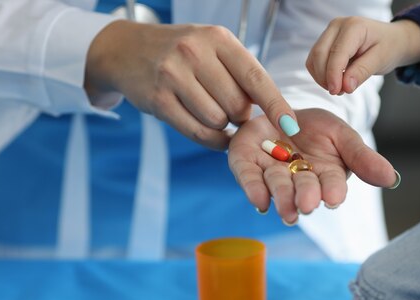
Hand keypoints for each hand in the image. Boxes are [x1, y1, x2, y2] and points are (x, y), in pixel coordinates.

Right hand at [85, 20, 298, 149]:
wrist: (127, 51)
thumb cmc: (184, 54)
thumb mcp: (213, 49)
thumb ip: (242, 74)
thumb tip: (274, 113)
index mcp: (217, 38)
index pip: (255, 77)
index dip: (276, 106)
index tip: (292, 126)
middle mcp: (195, 52)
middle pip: (237, 105)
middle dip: (241, 115)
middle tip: (231, 109)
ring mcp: (173, 75)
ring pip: (218, 121)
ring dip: (222, 125)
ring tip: (212, 112)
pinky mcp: (158, 100)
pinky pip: (198, 133)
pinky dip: (212, 140)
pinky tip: (213, 133)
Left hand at [228, 108, 397, 223]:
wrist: (281, 107)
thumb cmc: (317, 128)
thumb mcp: (343, 136)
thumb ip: (362, 158)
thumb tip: (392, 179)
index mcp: (323, 175)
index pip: (330, 185)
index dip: (332, 190)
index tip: (335, 198)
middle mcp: (296, 178)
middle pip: (302, 189)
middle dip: (305, 197)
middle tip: (308, 205)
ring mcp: (269, 170)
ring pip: (276, 186)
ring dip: (282, 198)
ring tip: (286, 210)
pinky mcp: (244, 161)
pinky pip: (247, 176)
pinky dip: (252, 188)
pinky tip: (259, 201)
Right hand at [306, 17, 419, 94]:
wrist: (390, 40)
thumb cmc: (388, 47)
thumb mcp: (380, 60)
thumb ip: (362, 72)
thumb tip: (345, 86)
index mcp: (354, 26)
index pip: (337, 53)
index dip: (333, 74)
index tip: (336, 91)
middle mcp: (337, 25)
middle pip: (320, 54)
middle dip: (326, 77)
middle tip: (340, 92)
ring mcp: (329, 32)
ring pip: (314, 58)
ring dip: (322, 77)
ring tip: (339, 88)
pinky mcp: (324, 42)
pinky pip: (314, 61)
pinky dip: (320, 74)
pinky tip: (334, 81)